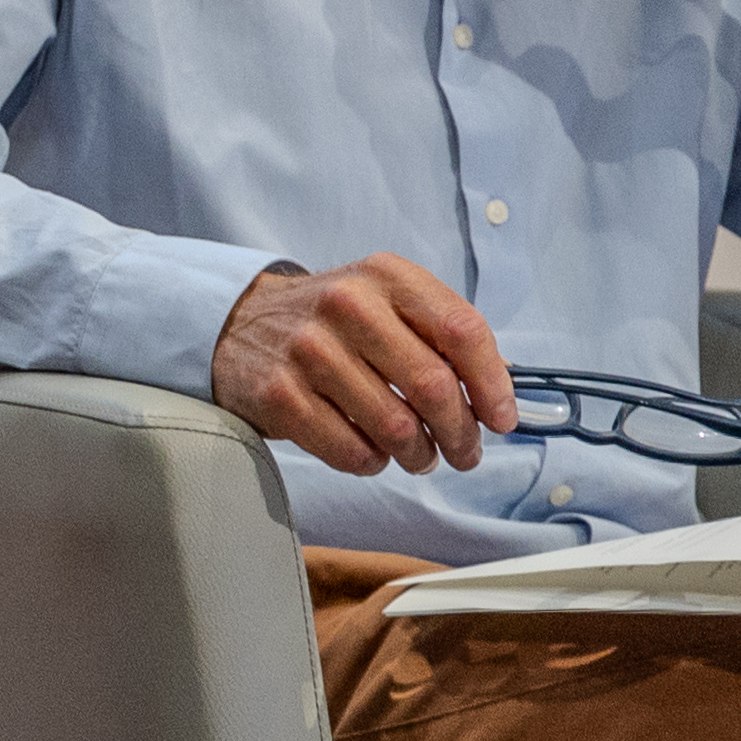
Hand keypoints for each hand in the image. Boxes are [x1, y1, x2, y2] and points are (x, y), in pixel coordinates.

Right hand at [212, 257, 516, 476]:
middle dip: (462, 433)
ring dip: (420, 455)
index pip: (462, 330)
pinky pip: (352, 451)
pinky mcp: (279, 394)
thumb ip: (442, 335)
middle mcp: (346, 305)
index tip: (502, 420)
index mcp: (386, 276)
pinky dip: (373, 463)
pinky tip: (373, 453)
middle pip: (433, 386)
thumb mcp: (387, 300)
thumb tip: (499, 395)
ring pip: (396, 427)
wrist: (238, 323)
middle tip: (465, 452)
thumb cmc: (333, 322)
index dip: (493, 384)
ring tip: (419, 456)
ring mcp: (308, 350)